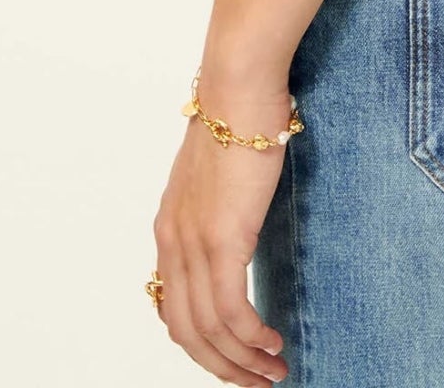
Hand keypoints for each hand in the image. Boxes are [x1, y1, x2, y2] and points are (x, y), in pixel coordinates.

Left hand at [151, 77, 293, 383]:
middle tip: (257, 381)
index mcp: (169, 228)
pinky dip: (252, 338)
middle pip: (186, 333)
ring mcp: (194, 243)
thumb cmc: (239, 115)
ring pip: (210, 331)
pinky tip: (274, 341)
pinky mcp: (223, 239)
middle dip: (221, 368)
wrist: (239, 86)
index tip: (232, 359)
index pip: (172, 308)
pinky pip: (232, 312)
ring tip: (275, 372)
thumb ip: (220, 205)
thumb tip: (240, 225)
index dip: (200, 345)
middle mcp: (173, 242)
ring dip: (243, 362)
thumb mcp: (219, 172)